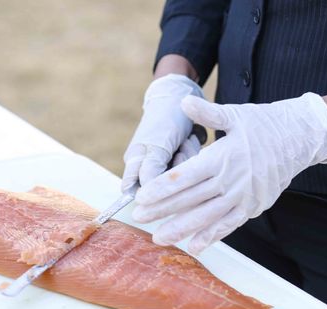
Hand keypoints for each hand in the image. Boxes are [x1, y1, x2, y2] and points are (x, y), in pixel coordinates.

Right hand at [122, 74, 203, 190]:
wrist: (182, 94)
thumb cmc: (164, 119)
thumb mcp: (157, 145)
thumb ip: (149, 171)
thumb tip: (142, 197)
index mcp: (134, 163)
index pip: (133, 191)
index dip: (147, 192)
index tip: (162, 180)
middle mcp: (147, 166)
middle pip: (162, 186)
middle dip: (174, 167)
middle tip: (176, 149)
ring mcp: (165, 161)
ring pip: (179, 175)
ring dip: (186, 155)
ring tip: (184, 139)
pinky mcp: (180, 156)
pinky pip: (190, 165)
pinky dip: (193, 150)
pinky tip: (190, 137)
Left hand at [133, 93, 326, 253]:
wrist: (301, 138)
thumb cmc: (263, 124)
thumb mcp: (235, 115)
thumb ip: (207, 113)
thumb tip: (183, 102)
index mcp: (222, 157)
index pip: (185, 177)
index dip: (161, 189)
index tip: (141, 197)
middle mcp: (231, 180)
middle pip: (190, 200)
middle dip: (162, 210)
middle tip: (139, 217)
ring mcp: (242, 197)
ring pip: (206, 217)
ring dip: (181, 229)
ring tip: (159, 237)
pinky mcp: (252, 207)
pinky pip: (228, 225)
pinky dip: (211, 236)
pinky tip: (193, 246)